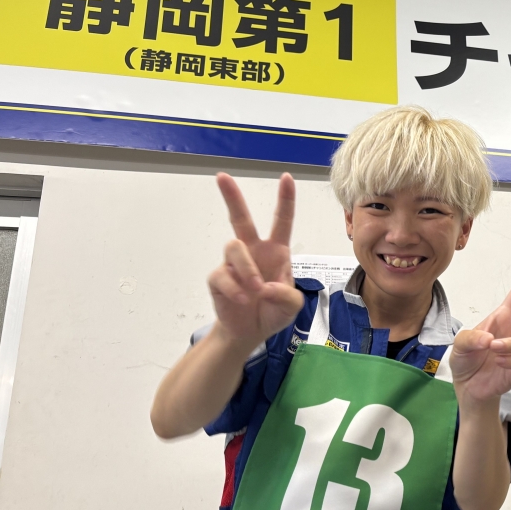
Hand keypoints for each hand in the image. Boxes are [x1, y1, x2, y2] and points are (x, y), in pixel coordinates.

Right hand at [207, 173, 304, 348]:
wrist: (250, 332)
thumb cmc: (273, 312)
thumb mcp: (292, 307)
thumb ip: (287, 296)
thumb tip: (267, 287)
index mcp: (276, 252)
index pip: (282, 221)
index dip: (285, 200)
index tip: (286, 177)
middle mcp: (253, 252)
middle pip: (240, 219)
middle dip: (232, 197)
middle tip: (222, 177)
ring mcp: (234, 264)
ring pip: (234, 248)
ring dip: (246, 269)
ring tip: (255, 291)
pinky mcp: (218, 278)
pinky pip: (223, 276)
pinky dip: (235, 289)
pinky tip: (243, 300)